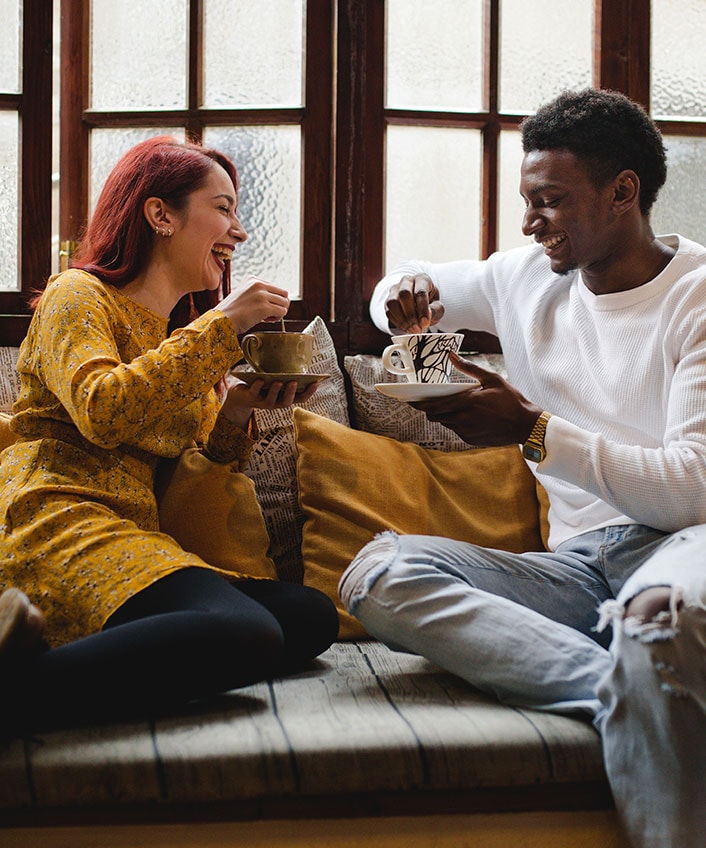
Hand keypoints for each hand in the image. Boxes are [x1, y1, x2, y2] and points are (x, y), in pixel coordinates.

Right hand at [215, 275, 289, 334]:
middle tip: (269, 313)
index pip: (276, 287)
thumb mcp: (243, 295)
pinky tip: (266, 320)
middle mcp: (258, 284)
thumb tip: (278, 300)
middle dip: (279, 304)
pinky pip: (282, 312)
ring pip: (285, 303)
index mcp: (253, 279)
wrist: (220, 321)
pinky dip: (277, 318)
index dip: (273, 299)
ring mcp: (261, 295)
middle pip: (284, 294)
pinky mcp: (264, 307)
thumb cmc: (231, 312)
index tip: (263, 307)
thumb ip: (258, 293)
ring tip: (267, 317)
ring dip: (279, 312)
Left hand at [219, 372, 318, 429]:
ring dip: (275, 391)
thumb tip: (296, 356)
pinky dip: (257, 386)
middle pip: (286, 402)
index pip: (300, 398)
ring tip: (279, 381)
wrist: (239, 396)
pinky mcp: (250, 399)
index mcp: (284, 398)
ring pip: (270, 401)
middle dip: (291, 392)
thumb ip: (284, 373)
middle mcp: (276, 403)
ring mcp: (262, 402)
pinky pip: (254, 394)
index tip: (316, 382)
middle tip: (294, 382)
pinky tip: (260, 379)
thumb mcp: (274, 378)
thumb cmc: (262, 384)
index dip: (309, 392)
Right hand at [385, 273, 445, 333]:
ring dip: (402, 319)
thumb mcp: (438, 307)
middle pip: (404, 294)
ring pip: (393, 302)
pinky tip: (406, 328)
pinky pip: (388, 311)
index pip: (420, 292)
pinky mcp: (388, 300)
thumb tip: (424, 318)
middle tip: (417, 328)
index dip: (422, 309)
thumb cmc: (430, 304)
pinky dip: (397, 322)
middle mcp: (407, 281)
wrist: (419, 305)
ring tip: (412, 330)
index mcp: (422, 279)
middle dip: (410, 314)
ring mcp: (395, 289)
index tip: (425, 323)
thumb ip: (435, 311)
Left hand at [411, 352, 542, 446]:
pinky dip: (456, 422)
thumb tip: (451, 355)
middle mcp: (462, 418)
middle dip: (429, 409)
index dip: (418, 404)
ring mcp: (465, 431)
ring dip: (444, 415)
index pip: (433, 405)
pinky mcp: (470, 439)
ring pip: (444, 423)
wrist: (525, 425)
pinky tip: (468, 416)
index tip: (409, 400)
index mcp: (466, 402)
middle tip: (429, 401)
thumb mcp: (492, 379)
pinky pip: (455, 430)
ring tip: (454, 406)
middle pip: (434, 415)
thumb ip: (469, 367)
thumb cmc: (511, 400)